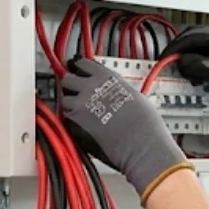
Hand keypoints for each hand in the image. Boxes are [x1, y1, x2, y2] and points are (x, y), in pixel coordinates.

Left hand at [59, 57, 194, 202]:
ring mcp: (80, 106)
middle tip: (77, 93)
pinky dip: (73, 122)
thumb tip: (110, 91)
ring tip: (83, 114)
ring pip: (64, 100)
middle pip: (67, 79)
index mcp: (105, 77)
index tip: (78, 70)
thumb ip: (115, 88)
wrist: (141, 145)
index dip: (79, 67)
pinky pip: (67, 119)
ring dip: (71, 105)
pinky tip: (86, 127)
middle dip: (71, 86)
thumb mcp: (134, 94)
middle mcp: (89, 88)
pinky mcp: (75, 125)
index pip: (82, 63)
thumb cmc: (145, 124)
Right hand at [164, 22, 208, 118]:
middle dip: (181, 55)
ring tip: (187, 76)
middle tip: (170, 68)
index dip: (175, 48)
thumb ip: (202, 67)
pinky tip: (200, 77)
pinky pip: (207, 57)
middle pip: (193, 41)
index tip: (163, 60)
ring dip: (190, 61)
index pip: (191, 36)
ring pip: (199, 49)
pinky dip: (200, 66)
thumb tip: (181, 63)